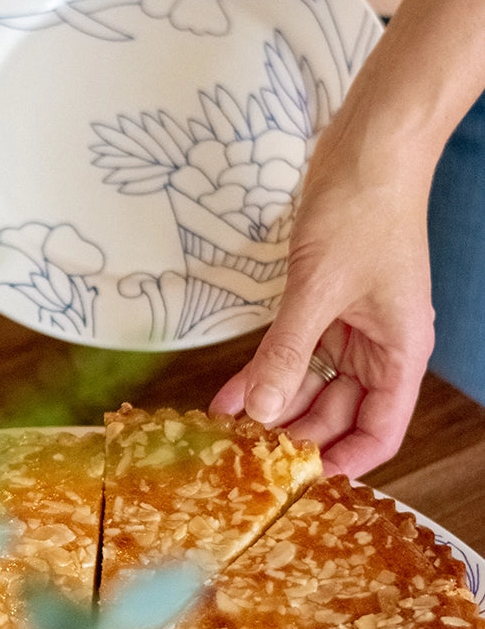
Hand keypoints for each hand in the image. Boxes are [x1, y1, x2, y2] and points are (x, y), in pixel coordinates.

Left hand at [209, 139, 434, 477]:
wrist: (368, 148)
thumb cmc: (363, 211)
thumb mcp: (317, 290)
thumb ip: (288, 353)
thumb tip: (262, 412)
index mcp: (400, 353)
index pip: (380, 431)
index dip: (343, 461)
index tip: (296, 480)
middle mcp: (381, 348)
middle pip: (339, 414)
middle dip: (294, 435)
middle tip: (244, 459)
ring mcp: (353, 327)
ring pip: (312, 385)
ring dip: (273, 405)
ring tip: (227, 432)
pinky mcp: (326, 305)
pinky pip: (295, 352)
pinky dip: (264, 371)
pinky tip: (228, 395)